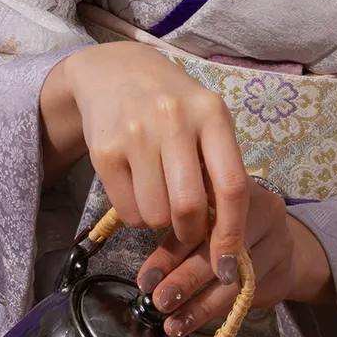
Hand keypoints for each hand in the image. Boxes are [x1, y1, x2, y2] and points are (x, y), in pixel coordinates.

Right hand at [39, 41, 247, 277]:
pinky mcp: (104, 151)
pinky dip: (136, 217)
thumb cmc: (173, 108)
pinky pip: (127, 213)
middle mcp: (175, 120)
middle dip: (191, 232)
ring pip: (156, 216)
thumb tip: (227, 237)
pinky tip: (137, 189)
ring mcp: (136, 134)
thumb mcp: (206, 122)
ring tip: (159, 197)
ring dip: (160, 223)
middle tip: (188, 229)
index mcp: (212, 114)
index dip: (232, 233)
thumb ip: (219, 168)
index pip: (232, 186)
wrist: (113, 72)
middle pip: (189, 208)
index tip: (229, 265)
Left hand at [135, 180, 332, 336]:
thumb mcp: (202, 223)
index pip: (200, 217)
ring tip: (174, 323)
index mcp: (232, 182)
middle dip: (186, 279)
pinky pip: (246, 293)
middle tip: (160, 301)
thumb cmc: (228, 229)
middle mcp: (262, 204)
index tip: (146, 279)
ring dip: (201, 304)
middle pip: (221, 247)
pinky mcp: (284, 266)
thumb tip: (149, 278)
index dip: (171, 251)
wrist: (280, 245)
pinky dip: (216, 310)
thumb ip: (179, 237)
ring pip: (235, 277)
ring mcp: (279, 237)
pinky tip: (193, 321)